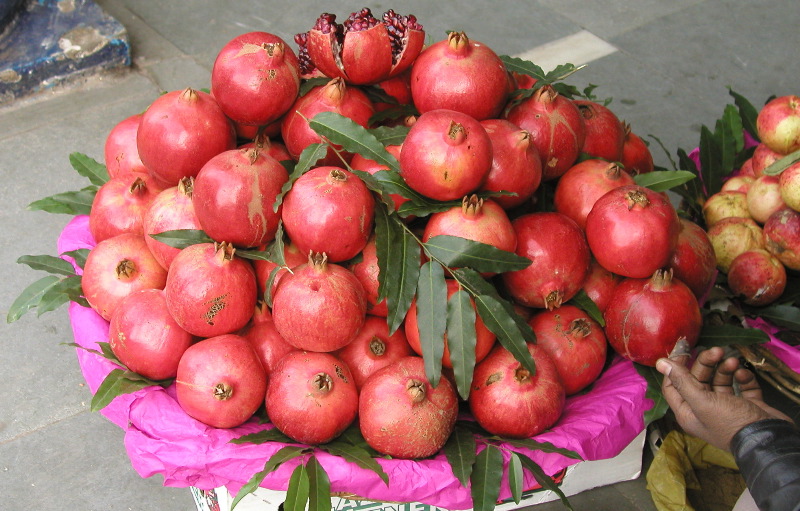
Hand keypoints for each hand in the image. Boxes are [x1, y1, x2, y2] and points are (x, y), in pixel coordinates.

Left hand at [656, 346, 792, 450]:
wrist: (769, 439)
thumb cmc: (730, 422)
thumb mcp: (701, 401)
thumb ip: (681, 381)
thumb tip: (660, 363)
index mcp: (688, 412)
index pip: (673, 386)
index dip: (676, 367)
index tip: (684, 350)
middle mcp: (704, 409)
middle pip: (698, 379)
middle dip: (707, 363)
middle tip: (717, 351)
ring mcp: (727, 407)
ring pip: (720, 380)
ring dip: (725, 368)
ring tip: (733, 362)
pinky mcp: (746, 404)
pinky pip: (740, 385)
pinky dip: (742, 378)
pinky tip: (743, 374)